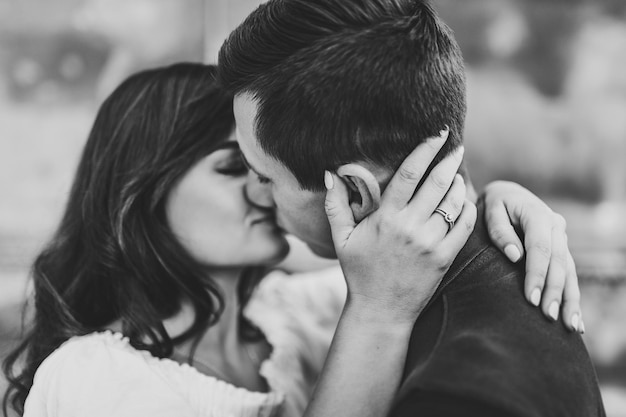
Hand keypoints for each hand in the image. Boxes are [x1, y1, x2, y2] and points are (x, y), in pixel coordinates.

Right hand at [324, 131, 476, 323]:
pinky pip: (464, 225)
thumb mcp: (341, 238)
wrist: (381, 310)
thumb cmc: (359, 272)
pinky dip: (468, 208)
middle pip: (437, 183)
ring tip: (456, 173)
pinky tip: (464, 200)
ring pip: (453, 203)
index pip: (409, 174)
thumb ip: (335, 204)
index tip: (437, 134)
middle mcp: (411, 227)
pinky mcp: (444, 257)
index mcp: (386, 218)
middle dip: (449, 160)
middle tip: (456, 145)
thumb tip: (329, 173)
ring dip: (458, 183)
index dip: (425, 150)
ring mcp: (430, 243)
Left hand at [482, 181, 582, 332]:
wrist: (508, 195)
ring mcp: (562, 239)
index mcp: (538, 215)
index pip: (539, 248)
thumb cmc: (495, 204)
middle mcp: (556, 226)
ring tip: (569, 326)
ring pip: (569, 272)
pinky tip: (576, 321)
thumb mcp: (491, 210)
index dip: (536, 274)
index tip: (531, 298)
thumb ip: (500, 231)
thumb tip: (515, 256)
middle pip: (558, 263)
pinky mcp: (562, 250)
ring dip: (570, 300)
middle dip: (555, 292)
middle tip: (548, 316)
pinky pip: (570, 275)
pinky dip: (572, 298)